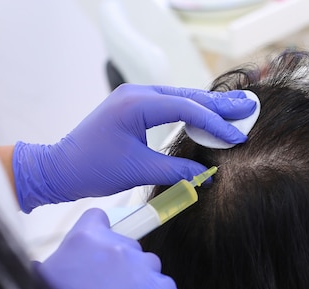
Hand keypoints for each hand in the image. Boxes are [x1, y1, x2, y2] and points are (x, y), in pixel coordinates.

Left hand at [13, 84, 255, 211]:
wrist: (60, 168)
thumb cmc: (92, 168)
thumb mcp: (138, 170)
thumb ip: (176, 169)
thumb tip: (207, 175)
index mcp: (135, 104)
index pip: (186, 108)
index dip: (215, 123)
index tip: (236, 137)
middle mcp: (136, 94)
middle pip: (187, 96)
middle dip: (219, 105)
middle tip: (249, 107)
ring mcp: (134, 98)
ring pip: (180, 98)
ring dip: (206, 107)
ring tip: (236, 110)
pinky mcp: (133, 107)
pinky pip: (169, 105)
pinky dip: (190, 112)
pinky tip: (207, 117)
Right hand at [30, 208, 176, 288]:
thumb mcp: (47, 270)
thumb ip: (69, 255)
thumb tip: (73, 257)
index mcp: (87, 236)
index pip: (102, 219)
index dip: (101, 236)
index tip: (98, 252)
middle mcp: (117, 245)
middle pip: (129, 245)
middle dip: (121, 263)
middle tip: (107, 287)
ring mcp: (139, 267)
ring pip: (149, 264)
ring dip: (140, 279)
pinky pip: (165, 286)